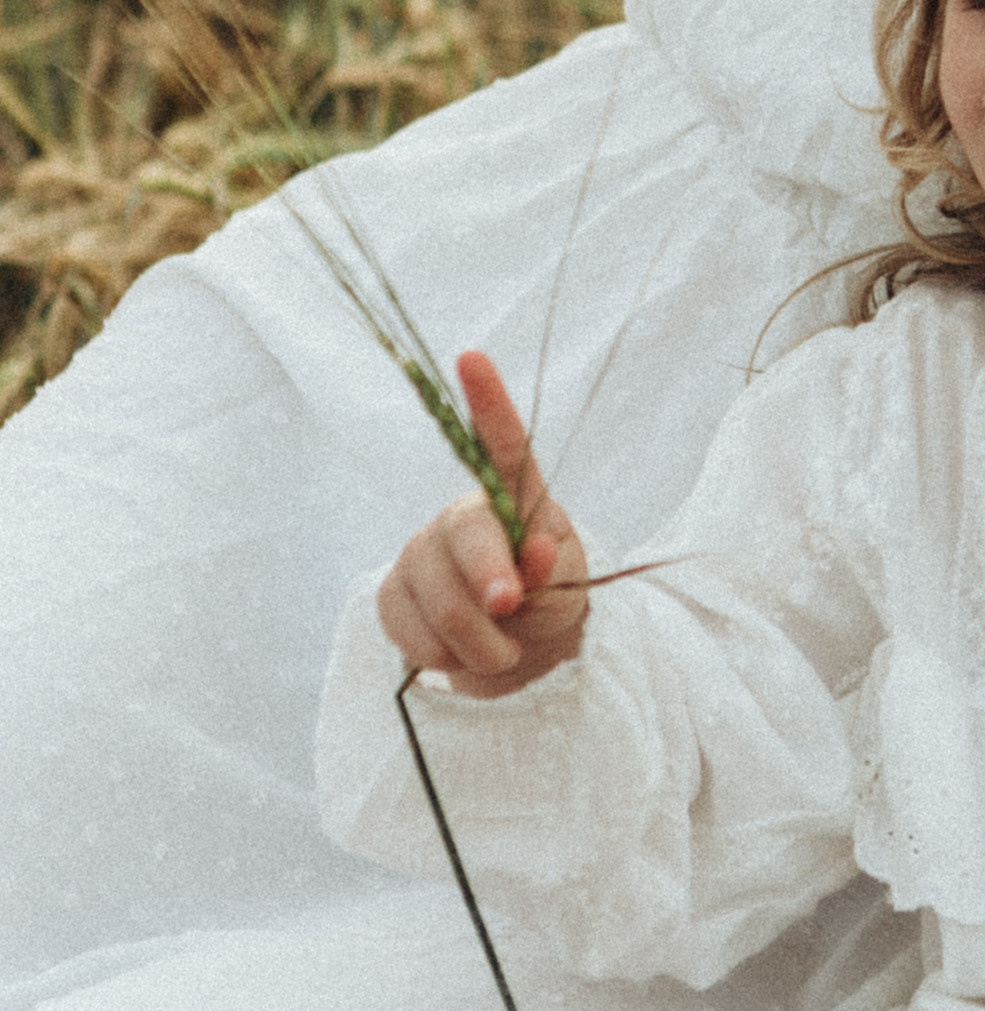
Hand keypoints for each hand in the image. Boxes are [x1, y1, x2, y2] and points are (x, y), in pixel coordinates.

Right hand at [375, 351, 587, 698]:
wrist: (517, 649)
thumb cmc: (549, 599)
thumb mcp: (566, 584)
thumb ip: (550, 567)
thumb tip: (535, 551)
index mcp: (509, 500)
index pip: (500, 444)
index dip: (487, 401)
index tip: (473, 355)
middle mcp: (460, 516)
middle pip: (462, 539)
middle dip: (487, 582)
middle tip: (510, 612)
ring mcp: (420, 552)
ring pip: (434, 596)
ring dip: (474, 640)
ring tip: (502, 648)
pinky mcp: (392, 592)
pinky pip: (405, 627)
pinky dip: (440, 654)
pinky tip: (458, 652)